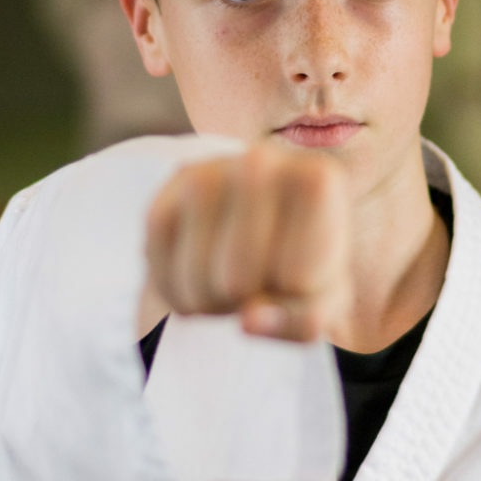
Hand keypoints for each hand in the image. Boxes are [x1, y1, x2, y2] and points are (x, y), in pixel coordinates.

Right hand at [145, 146, 349, 341]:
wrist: (259, 234)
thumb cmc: (303, 266)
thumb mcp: (322, 300)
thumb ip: (303, 321)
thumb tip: (249, 321)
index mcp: (319, 180)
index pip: (295, 278)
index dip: (291, 297)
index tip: (303, 277)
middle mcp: (262, 160)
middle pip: (237, 280)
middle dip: (243, 303)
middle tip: (259, 286)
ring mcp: (206, 171)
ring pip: (196, 276)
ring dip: (208, 302)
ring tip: (230, 285)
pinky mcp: (166, 191)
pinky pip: (158, 264)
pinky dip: (177, 292)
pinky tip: (200, 279)